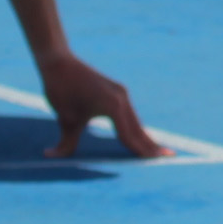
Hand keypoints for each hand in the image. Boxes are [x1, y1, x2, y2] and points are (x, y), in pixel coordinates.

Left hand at [39, 49, 164, 158]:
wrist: (58, 62)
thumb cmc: (61, 89)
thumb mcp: (64, 119)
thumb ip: (66, 142)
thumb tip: (53, 157)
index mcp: (112, 106)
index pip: (129, 135)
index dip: (140, 150)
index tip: (154, 161)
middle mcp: (121, 99)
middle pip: (138, 128)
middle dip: (151, 144)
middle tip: (169, 156)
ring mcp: (121, 94)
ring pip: (135, 121)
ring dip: (144, 136)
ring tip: (157, 150)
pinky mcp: (116, 92)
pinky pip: (129, 113)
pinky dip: (134, 126)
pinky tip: (138, 134)